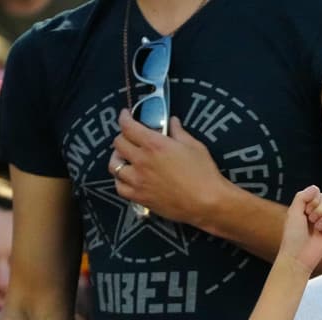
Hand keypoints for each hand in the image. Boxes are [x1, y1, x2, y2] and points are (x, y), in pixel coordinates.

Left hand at [109, 112, 227, 225]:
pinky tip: (128, 178)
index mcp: (154, 145)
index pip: (128, 126)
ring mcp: (138, 181)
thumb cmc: (203, 174)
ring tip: (125, 158)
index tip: (126, 115)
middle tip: (130, 137)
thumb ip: (178, 132)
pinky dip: (121, 180)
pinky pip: (120, 188)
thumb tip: (173, 122)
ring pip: (114, 166)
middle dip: (123, 136)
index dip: (124, 117)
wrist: (207, 202)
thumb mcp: (193, 146)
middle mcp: (142, 161)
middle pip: (118, 144)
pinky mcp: (140, 197)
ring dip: (118, 158)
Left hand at [277, 186, 321, 275]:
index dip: (313, 201)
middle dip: (319, 210)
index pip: (318, 193)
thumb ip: (302, 197)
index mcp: (306, 206)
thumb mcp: (292, 213)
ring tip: (318, 229)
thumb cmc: (292, 237)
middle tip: (311, 221)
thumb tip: (315, 187)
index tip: (305, 212)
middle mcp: (317, 212)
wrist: (298, 257)